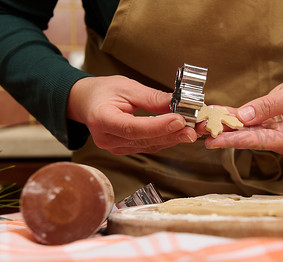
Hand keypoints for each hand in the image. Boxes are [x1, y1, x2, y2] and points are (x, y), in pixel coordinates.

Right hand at [67, 75, 196, 154]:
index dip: (158, 126)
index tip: (179, 120)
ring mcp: (115, 147)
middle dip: (172, 134)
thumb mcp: (127, 87)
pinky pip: (149, 146)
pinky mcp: (125, 149)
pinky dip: (165, 139)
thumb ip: (152, 97)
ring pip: (150, 145)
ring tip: (192, 129)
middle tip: (193, 128)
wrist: (86, 102)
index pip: (133, 127)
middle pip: (144, 139)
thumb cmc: (102, 92)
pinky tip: (179, 132)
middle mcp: (107, 138)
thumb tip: (178, 102)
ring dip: (172, 138)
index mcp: (102, 119)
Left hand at [204, 73, 282, 153]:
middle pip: (247, 138)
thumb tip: (245, 117)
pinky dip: (232, 117)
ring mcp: (273, 134)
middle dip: (222, 135)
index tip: (213, 140)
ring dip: (223, 126)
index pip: (257, 140)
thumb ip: (270, 106)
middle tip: (199, 133)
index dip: (233, 139)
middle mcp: (280, 139)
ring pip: (244, 130)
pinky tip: (216, 114)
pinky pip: (247, 122)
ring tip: (201, 124)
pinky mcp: (267, 125)